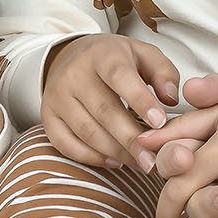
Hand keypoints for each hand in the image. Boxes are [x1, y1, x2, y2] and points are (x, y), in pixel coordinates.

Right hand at [42, 34, 181, 170]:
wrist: (70, 56)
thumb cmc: (114, 60)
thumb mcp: (143, 54)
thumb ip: (163, 72)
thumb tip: (170, 99)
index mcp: (101, 54)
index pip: (119, 76)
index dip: (140, 100)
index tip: (160, 123)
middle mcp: (74, 74)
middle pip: (104, 111)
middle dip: (130, 139)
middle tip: (152, 159)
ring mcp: (57, 96)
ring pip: (86, 131)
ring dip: (115, 152)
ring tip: (139, 163)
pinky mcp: (48, 116)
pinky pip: (66, 144)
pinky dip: (91, 158)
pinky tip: (114, 161)